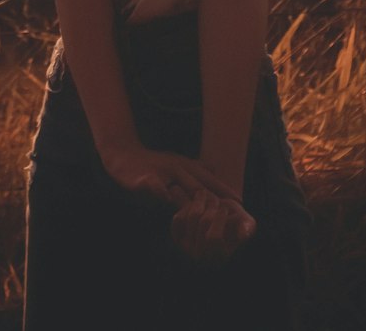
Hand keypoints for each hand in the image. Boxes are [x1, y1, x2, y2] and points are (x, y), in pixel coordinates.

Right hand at [99, 142, 241, 211]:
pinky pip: (152, 184)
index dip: (224, 190)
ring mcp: (161, 172)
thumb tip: (214, 168)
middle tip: (230, 209)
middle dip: (216, 196)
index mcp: (185, 166)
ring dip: (194, 195)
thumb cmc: (153, 163)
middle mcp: (176, 167)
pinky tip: (165, 197)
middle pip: (200, 183)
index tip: (241, 202)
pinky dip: (159, 190)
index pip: (208, 180)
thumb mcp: (176, 163)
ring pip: (180, 184)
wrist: (124, 155)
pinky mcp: (144, 178)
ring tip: (207, 208)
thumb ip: (194, 168)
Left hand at [168, 187, 256, 264]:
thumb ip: (248, 228)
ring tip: (206, 197)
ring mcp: (188, 249)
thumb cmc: (237, 224)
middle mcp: (202, 258)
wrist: (218, 223)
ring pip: (192, 217)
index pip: (213, 237)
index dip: (220, 218)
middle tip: (217, 200)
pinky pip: (179, 218)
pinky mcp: (178, 239)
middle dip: (212, 206)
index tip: (224, 208)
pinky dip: (187, 207)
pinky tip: (196, 204)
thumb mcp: (247, 224)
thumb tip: (243, 235)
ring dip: (200, 201)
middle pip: (204, 223)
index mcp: (220, 258)